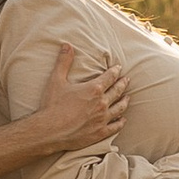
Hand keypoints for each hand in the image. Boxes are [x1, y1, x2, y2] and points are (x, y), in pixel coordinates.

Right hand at [20, 43, 130, 159]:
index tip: (118, 68)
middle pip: (117, 91)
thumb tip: (67, 45)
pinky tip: (123, 119)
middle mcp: (102, 103)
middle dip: (123, 84)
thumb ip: (63, 62)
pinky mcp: (100, 133)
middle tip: (127, 80)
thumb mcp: (56, 80)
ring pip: (120, 108)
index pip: (110, 77)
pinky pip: (115, 127)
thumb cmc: (53, 105)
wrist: (50, 131)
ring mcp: (102, 119)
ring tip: (128, 97)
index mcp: (94, 89)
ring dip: (125, 101)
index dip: (115, 71)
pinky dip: (121, 122)